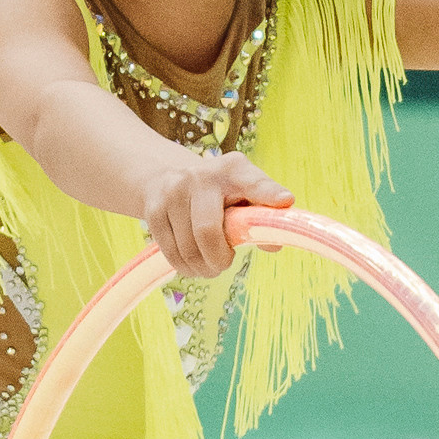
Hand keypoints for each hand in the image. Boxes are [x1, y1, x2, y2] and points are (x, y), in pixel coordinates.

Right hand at [138, 151, 293, 275]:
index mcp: (234, 170)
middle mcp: (201, 176)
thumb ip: (263, 217)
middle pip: (208, 232)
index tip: (285, 201)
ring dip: (201, 268)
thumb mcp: (244, 195)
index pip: (254, 183)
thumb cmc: (218, 193)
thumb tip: (274, 244)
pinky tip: (192, 263)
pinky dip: (184, 267)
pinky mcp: (153, 210)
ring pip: (188, 249)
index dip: (269, 193)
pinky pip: (171, 253)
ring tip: (208, 265)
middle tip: (223, 264)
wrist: (166, 177)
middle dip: (218, 260)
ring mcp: (173, 192)